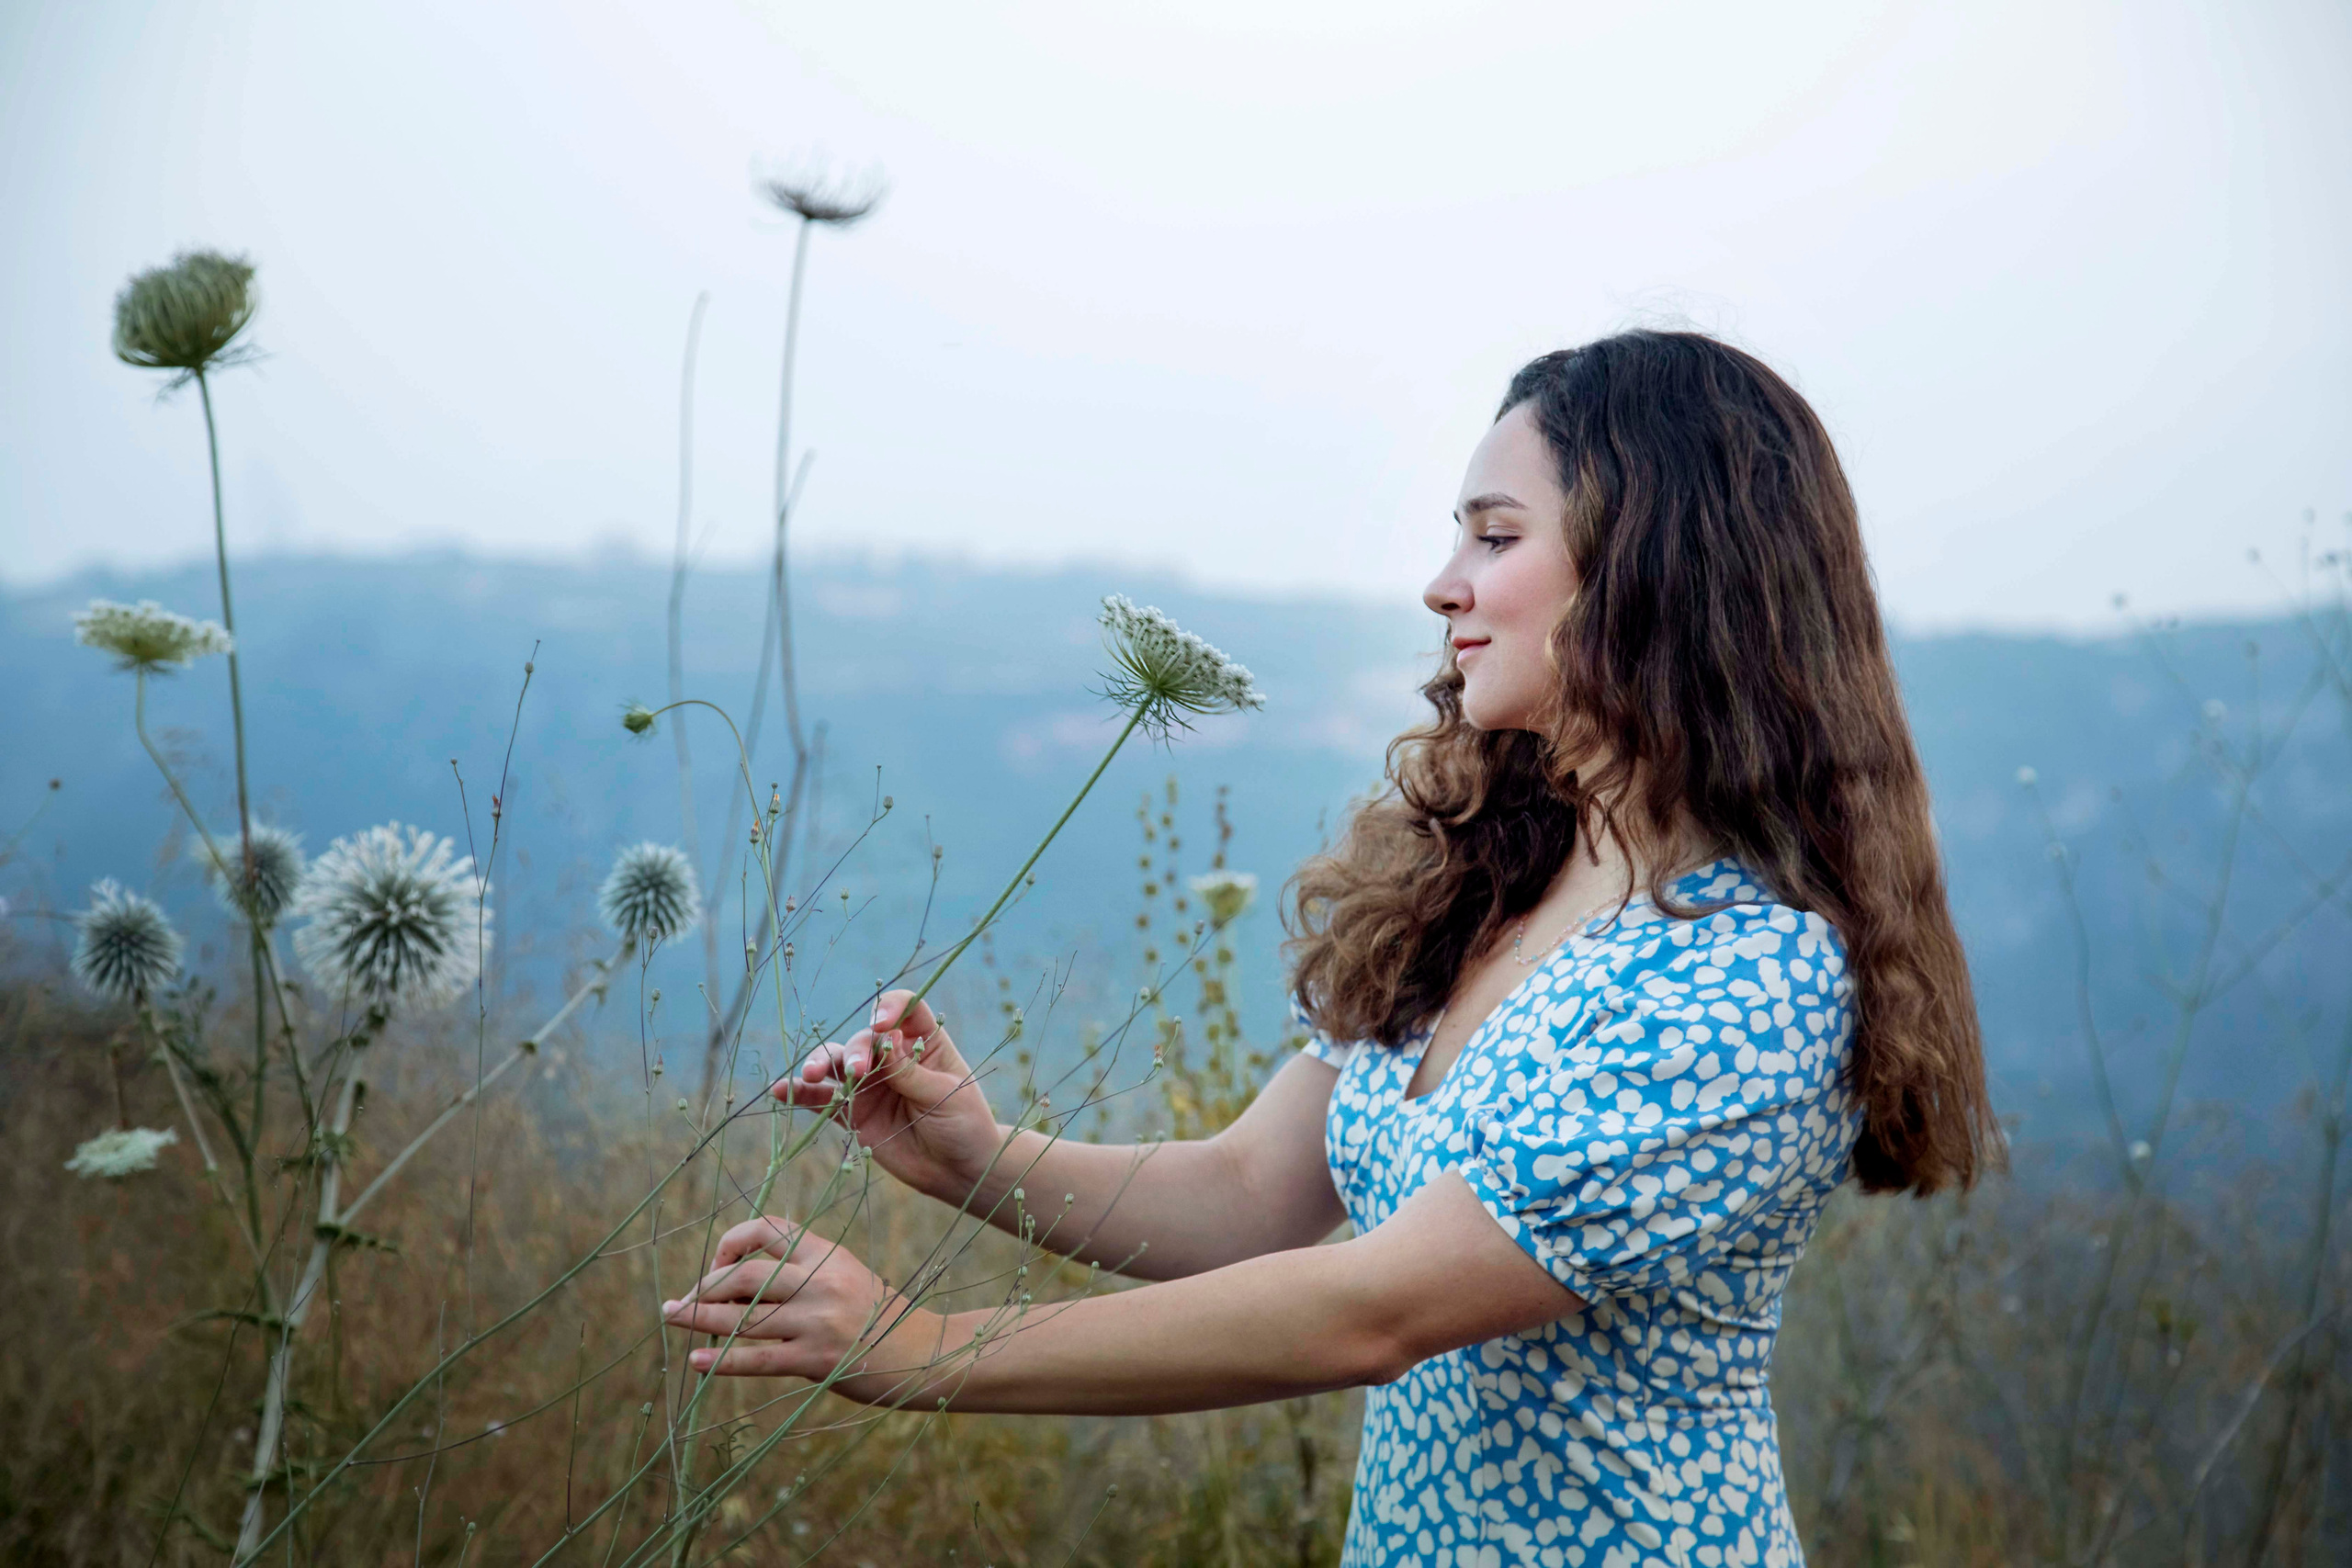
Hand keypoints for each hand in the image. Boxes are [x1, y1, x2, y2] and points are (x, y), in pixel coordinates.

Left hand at [662, 1215, 944, 1400]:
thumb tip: (738, 1279)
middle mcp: (820, 1282)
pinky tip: (697, 1361)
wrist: (921, 1354)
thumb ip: (802, 1269)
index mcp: (827, 1253)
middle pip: (744, 1275)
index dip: (731, 1242)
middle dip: (704, 1287)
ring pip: (742, 1318)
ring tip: (671, 1318)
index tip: (716, 1265)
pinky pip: (757, 1359)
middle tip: (680, 1303)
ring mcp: (817, 1322)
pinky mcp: (816, 1360)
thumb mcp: (846, 1273)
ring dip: (699, 1319)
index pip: (766, 1229)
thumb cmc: (877, 1314)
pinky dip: (721, 1361)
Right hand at [771, 990, 1002, 1203]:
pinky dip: (801, 1094)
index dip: (890, 1008)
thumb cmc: (963, 1124)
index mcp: (923, 1043)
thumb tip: (886, 1038)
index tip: (883, 1022)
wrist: (956, 1170)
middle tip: (857, 1071)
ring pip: (837, 1064)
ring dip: (820, 1064)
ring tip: (811, 1076)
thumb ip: (910, 1071)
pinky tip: (782, 1090)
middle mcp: (892, 1057)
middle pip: (864, 1038)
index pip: (905, 1010)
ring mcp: (870, 1084)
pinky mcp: (853, 1113)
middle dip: (856, 1050)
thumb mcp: (944, 1094)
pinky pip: (822, 1100)